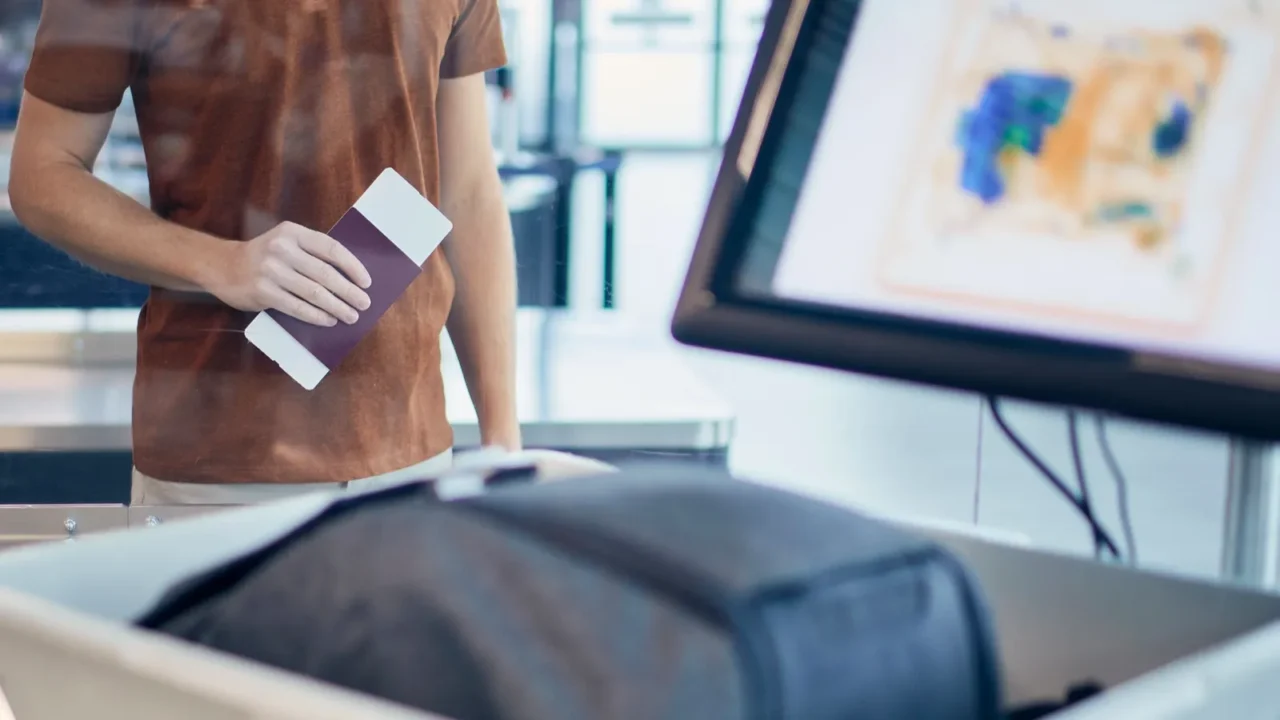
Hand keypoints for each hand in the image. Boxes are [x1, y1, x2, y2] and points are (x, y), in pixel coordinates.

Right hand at [209, 222, 372, 326]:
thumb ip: (311, 254)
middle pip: (325, 273)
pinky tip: (328, 320)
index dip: (353, 266)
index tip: (367, 282)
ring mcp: (271, 270)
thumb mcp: (285, 244)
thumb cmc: (263, 257)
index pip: (331, 248)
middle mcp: (282, 249)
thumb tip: (349, 278)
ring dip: (336, 307)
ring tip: (350, 316)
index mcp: (293, 233)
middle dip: (349, 291)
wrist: (222, 266)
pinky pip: (297, 307)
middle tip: (364, 304)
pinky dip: (316, 316)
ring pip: (314, 293)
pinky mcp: (263, 291)